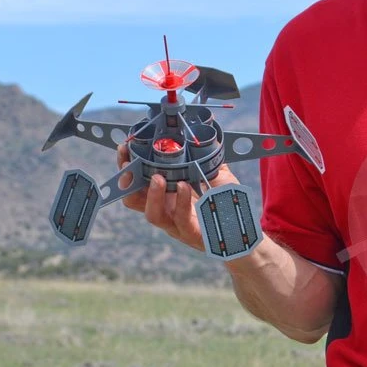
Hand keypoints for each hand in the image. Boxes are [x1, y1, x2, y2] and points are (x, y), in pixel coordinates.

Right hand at [116, 143, 239, 250]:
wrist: (241, 230)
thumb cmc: (225, 202)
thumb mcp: (215, 175)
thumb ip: (208, 158)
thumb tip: (205, 133)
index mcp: (166, 195)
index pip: (137, 182)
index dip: (128, 166)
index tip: (125, 148)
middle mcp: (166, 210)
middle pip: (134, 200)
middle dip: (128, 181)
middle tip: (130, 164)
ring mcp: (177, 224)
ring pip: (153, 215)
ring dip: (152, 195)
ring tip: (157, 178)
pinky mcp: (193, 234)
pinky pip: (182, 220)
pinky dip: (181, 202)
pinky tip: (183, 187)